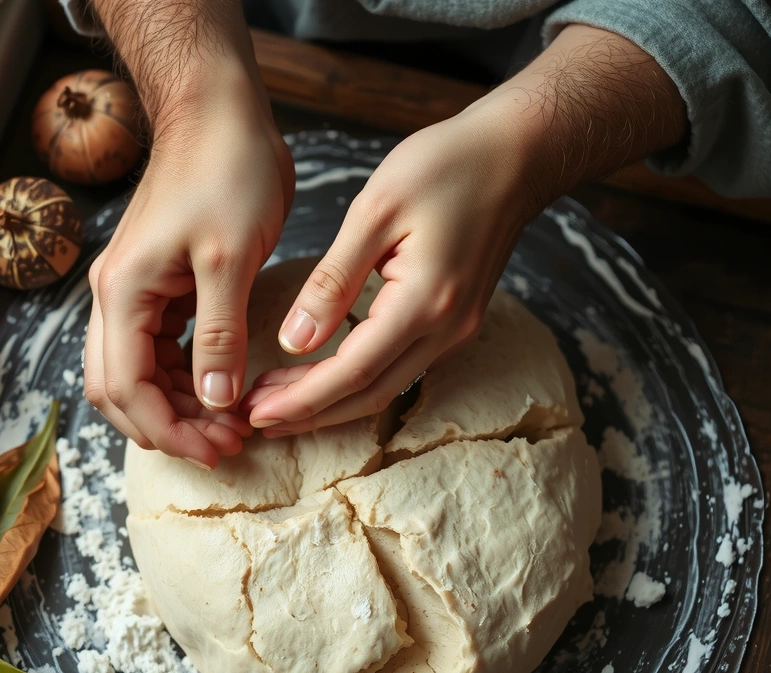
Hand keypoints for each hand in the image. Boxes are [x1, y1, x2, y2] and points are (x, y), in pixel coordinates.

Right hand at [84, 81, 294, 467]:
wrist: (220, 112)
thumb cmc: (225, 171)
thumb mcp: (230, 260)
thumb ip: (219, 336)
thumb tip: (216, 402)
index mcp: (123, 293)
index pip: (126, 388)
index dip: (170, 430)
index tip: (219, 450)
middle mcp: (116, 297)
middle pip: (119, 389)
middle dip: (168, 425)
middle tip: (225, 445)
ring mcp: (135, 290)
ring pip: (138, 372)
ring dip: (177, 405)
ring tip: (229, 424)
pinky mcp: (160, 284)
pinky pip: (160, 347)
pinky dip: (185, 376)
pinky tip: (221, 387)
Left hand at [240, 102, 528, 435]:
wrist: (516, 154)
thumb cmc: (446, 166)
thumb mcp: (375, 212)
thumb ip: (333, 282)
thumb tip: (293, 341)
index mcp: (424, 302)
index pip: (353, 372)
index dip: (301, 400)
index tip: (255, 413)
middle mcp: (445, 329)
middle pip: (369, 395)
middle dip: (309, 413)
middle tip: (255, 419)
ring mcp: (455, 331)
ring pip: (385, 389)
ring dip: (330, 402)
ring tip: (275, 402)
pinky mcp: (454, 323)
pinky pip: (400, 369)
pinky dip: (356, 381)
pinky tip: (321, 376)